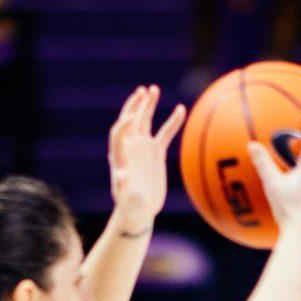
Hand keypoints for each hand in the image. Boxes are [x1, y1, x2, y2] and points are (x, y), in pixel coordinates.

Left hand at [107, 84, 185, 227]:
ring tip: (153, 89)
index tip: (133, 117)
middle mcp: (130, 148)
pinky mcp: (155, 153)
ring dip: (149, 105)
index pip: (118, 133)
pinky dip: (173, 122)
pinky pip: (165, 133)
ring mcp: (143, 149)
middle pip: (131, 121)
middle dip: (136, 106)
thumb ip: (122, 188)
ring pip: (145, 121)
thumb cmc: (130, 207)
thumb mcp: (126, 200)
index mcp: (120, 157)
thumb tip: (120, 176)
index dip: (124, 124)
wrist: (139, 211)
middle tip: (143, 91)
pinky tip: (181, 108)